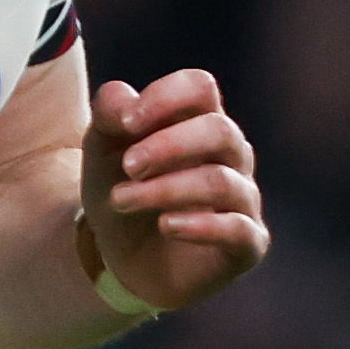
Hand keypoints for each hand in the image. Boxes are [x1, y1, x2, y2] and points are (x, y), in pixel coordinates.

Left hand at [78, 67, 266, 313]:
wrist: (123, 260)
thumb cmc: (123, 192)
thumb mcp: (102, 151)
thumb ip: (110, 116)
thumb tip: (124, 96)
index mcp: (199, 122)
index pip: (201, 88)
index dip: (165, 98)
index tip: (126, 123)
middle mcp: (230, 156)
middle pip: (220, 130)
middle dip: (168, 145)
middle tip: (127, 167)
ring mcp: (242, 199)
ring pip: (221, 181)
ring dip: (165, 189)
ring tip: (121, 200)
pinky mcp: (247, 243)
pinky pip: (239, 229)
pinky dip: (200, 225)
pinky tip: (166, 225)